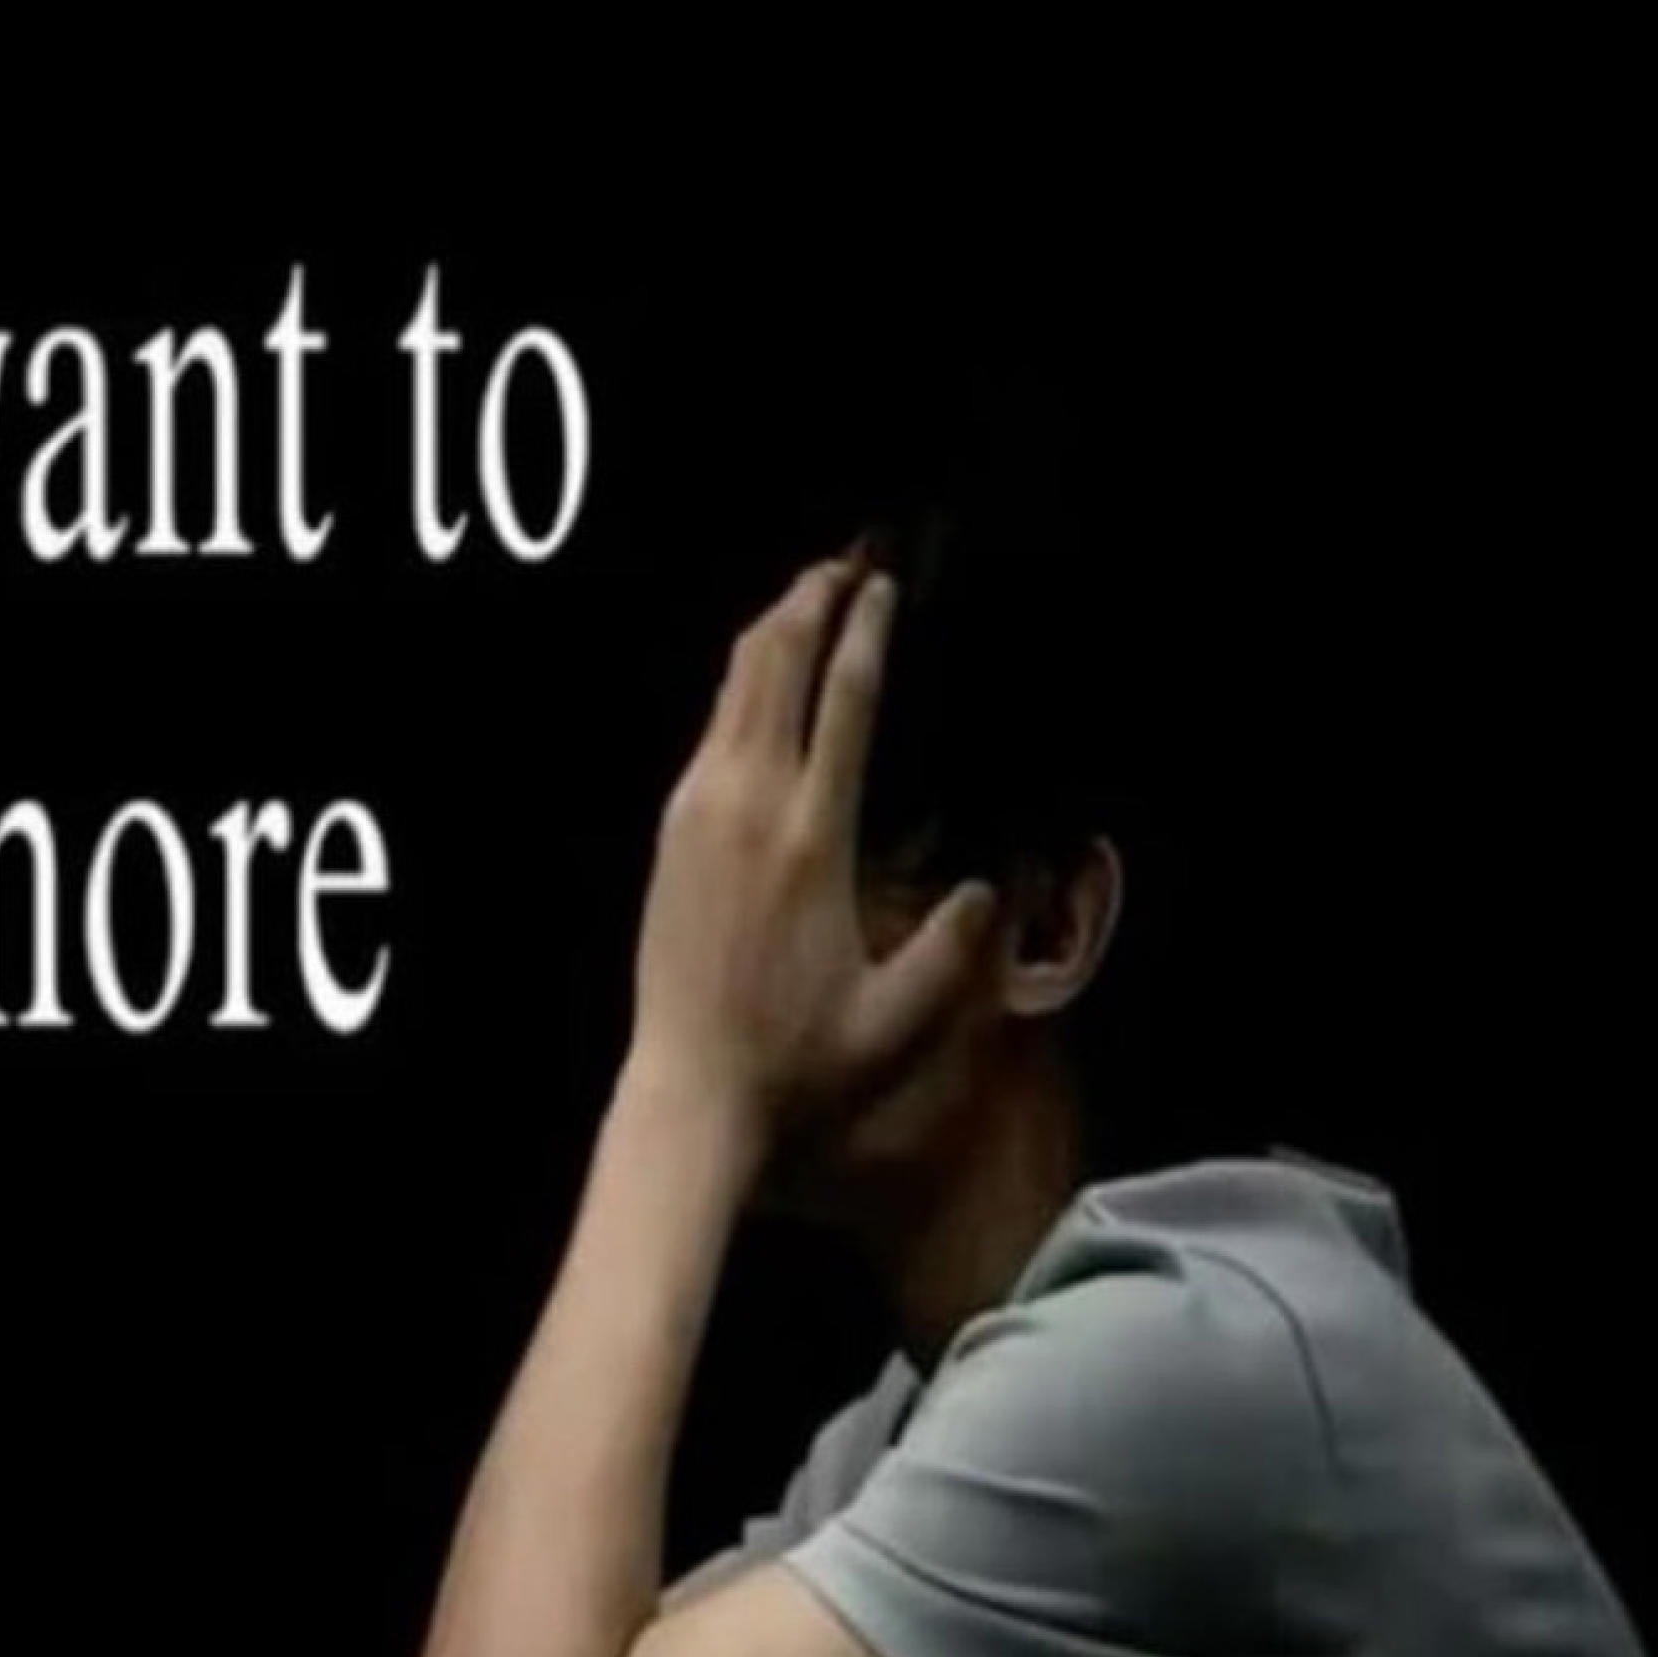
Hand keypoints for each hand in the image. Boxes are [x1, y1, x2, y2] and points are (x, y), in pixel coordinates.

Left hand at [625, 544, 1002, 1160]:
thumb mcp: (901, 1018)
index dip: (865, 631)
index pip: (843, 701)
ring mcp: (697, 816)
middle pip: (774, 668)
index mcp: (811, 836)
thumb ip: (954, 947)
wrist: (688, 1095)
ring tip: (808, 596)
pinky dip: (739, 687)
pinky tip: (759, 682)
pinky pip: (708, 733)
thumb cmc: (799, 1064)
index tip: (884, 583)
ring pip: (731, 691)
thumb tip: (987, 885)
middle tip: (848, 561)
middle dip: (809, 603)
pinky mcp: (670, 838)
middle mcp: (746, 806)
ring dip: (770, 634)